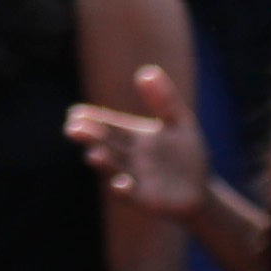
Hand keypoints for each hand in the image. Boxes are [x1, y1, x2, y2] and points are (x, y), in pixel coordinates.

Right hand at [66, 66, 212, 223]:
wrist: (198, 191)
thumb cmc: (186, 155)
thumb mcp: (179, 122)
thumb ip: (163, 99)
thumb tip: (146, 71)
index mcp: (135, 137)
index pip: (111, 125)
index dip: (94, 119)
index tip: (74, 113)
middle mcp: (129, 156)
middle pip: (108, 144)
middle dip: (91, 137)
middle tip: (72, 128)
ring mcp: (134, 177)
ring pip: (116, 167)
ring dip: (104, 162)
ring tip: (93, 155)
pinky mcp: (144, 198)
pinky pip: (132, 194)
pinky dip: (124, 190)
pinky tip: (120, 184)